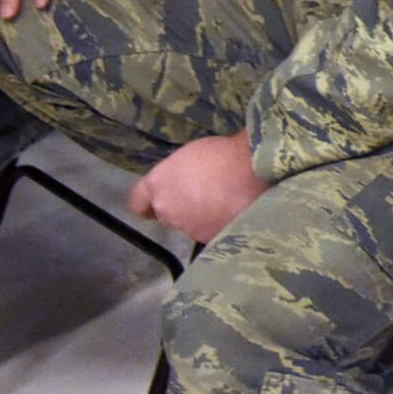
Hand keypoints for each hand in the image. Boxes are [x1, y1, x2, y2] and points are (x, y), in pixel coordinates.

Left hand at [128, 132, 268, 243]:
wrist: (254, 171)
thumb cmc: (223, 153)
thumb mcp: (191, 156)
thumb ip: (178, 175)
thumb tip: (185, 183)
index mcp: (158, 186)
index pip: (138, 203)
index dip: (149, 202)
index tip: (164, 196)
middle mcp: (168, 211)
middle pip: (168, 214)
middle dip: (182, 206)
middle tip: (205, 192)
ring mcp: (190, 229)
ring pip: (191, 225)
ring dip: (203, 217)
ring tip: (227, 200)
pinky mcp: (212, 240)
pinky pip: (213, 233)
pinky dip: (221, 225)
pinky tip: (238, 212)